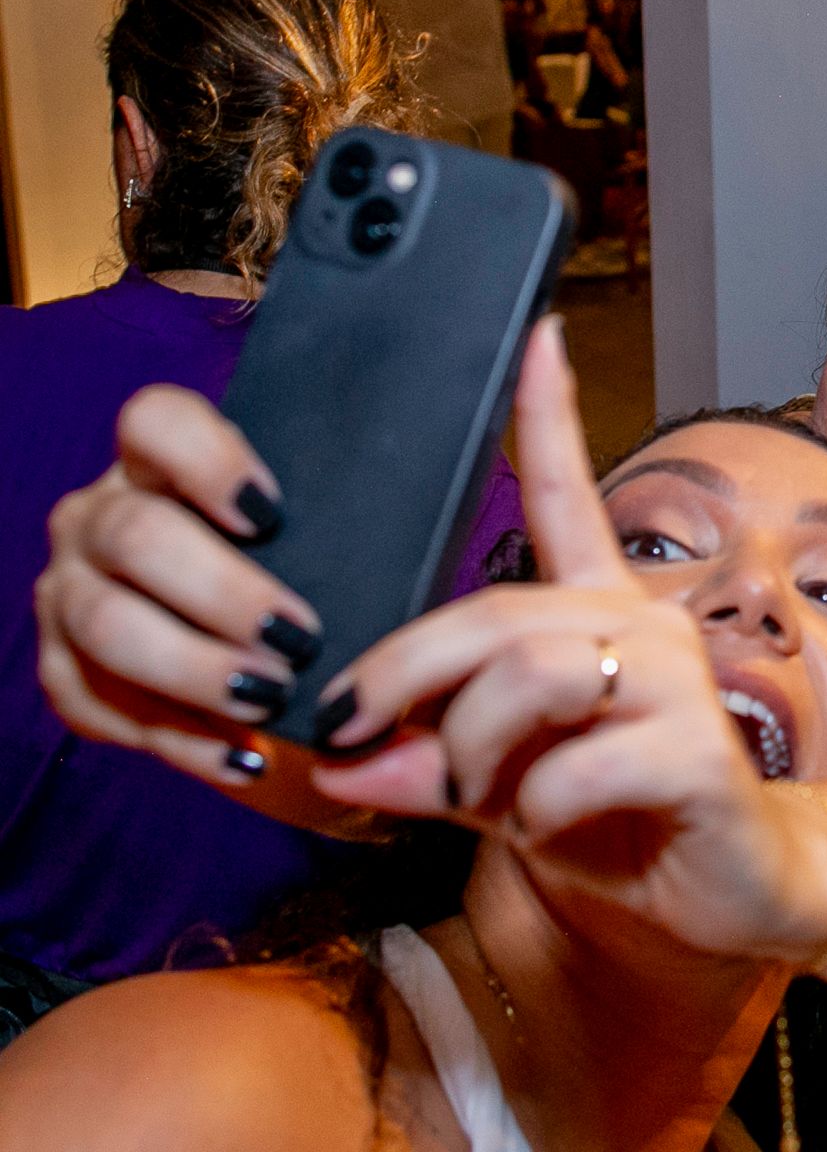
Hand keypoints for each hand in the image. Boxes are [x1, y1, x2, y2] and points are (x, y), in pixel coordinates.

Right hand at [35, 384, 321, 789]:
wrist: (246, 646)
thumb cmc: (293, 571)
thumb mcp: (307, 533)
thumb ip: (333, 524)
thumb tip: (412, 534)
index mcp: (155, 462)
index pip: (156, 423)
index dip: (206, 458)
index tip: (271, 510)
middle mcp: (98, 519)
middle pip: (138, 537)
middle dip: (222, 593)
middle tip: (298, 636)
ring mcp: (70, 593)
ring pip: (109, 627)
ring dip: (195, 670)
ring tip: (272, 698)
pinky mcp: (62, 671)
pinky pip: (106, 709)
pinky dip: (184, 741)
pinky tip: (247, 756)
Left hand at [312, 321, 826, 961]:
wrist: (732, 892)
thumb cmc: (619, 823)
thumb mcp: (502, 788)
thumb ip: (426, 761)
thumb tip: (337, 763)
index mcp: (601, 613)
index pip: (569, 497)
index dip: (549, 417)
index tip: (538, 335)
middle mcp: (647, 623)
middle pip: (497, 611)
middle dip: (402, 672)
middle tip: (348, 734)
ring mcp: (682, 682)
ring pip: (530, 675)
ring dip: (468, 750)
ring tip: (472, 796)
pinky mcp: (701, 752)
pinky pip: (575, 766)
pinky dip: (534, 811)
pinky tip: (550, 830)